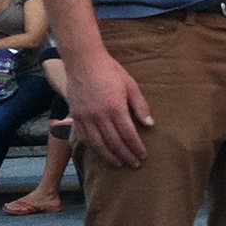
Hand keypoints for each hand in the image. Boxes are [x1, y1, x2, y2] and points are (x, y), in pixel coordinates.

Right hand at [63, 51, 152, 167]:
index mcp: (115, 108)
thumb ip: (140, 106)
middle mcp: (99, 116)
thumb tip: (150, 124)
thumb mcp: (130, 85)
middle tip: (134, 164)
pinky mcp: (76, 116)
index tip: (143, 155)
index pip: (128, 134)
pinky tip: (100, 152)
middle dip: (126, 155)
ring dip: (109, 156)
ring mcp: (85, 117)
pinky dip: (93, 147)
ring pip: (98, 144)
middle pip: (114, 142)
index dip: (136, 147)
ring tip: (118, 163)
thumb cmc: (110, 71)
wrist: (83, 61)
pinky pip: (84, 137)